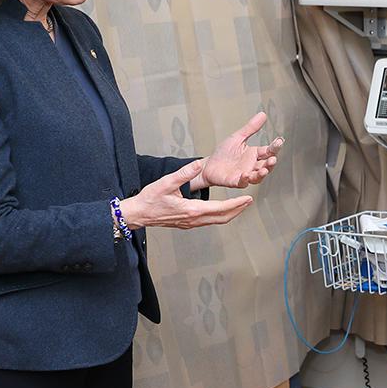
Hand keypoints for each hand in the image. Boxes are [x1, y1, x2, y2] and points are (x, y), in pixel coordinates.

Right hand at [119, 159, 252, 230]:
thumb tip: (199, 163)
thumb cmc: (149, 199)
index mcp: (192, 209)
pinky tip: (222, 210)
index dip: (236, 204)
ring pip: (216, 221)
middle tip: (248, 202)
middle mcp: (194, 219)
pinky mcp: (187, 224)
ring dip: (230, 214)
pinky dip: (219, 216)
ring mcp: (191, 223)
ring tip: (239, 205)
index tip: (247, 198)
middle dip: (237, 210)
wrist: (138, 214)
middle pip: (222, 218)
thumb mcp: (166, 182)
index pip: (220, 208)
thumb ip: (184, 173)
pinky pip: (209, 221)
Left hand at [197, 112, 283, 189]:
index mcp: (254, 154)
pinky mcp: (235, 181)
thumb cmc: (224, 153)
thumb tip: (262, 115)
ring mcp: (245, 174)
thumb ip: (251, 128)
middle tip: (273, 159)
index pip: (268, 151)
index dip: (274, 147)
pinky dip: (245, 179)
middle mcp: (252, 166)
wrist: (209, 165)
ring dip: (262, 174)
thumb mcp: (238, 137)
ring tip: (264, 170)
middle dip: (270, 163)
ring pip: (257, 177)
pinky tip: (246, 175)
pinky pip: (242, 182)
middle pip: (266, 166)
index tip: (279, 141)